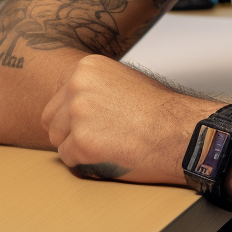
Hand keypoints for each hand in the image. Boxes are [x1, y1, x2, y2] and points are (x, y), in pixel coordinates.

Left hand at [41, 55, 209, 184]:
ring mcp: (77, 114)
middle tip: (101, 137)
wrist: (180, 131)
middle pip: (51, 120)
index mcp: (85, 67)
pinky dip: (87, 163)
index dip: (75, 115)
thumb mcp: (123, 80)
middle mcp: (76, 86)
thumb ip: (93, 87)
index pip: (58, 97)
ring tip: (111, 144)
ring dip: (79, 148)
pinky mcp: (81, 143)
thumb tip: (70, 103)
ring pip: (59, 141)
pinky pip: (69, 160)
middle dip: (70, 132)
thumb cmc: (160, 111)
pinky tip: (113, 154)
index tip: (97, 121)